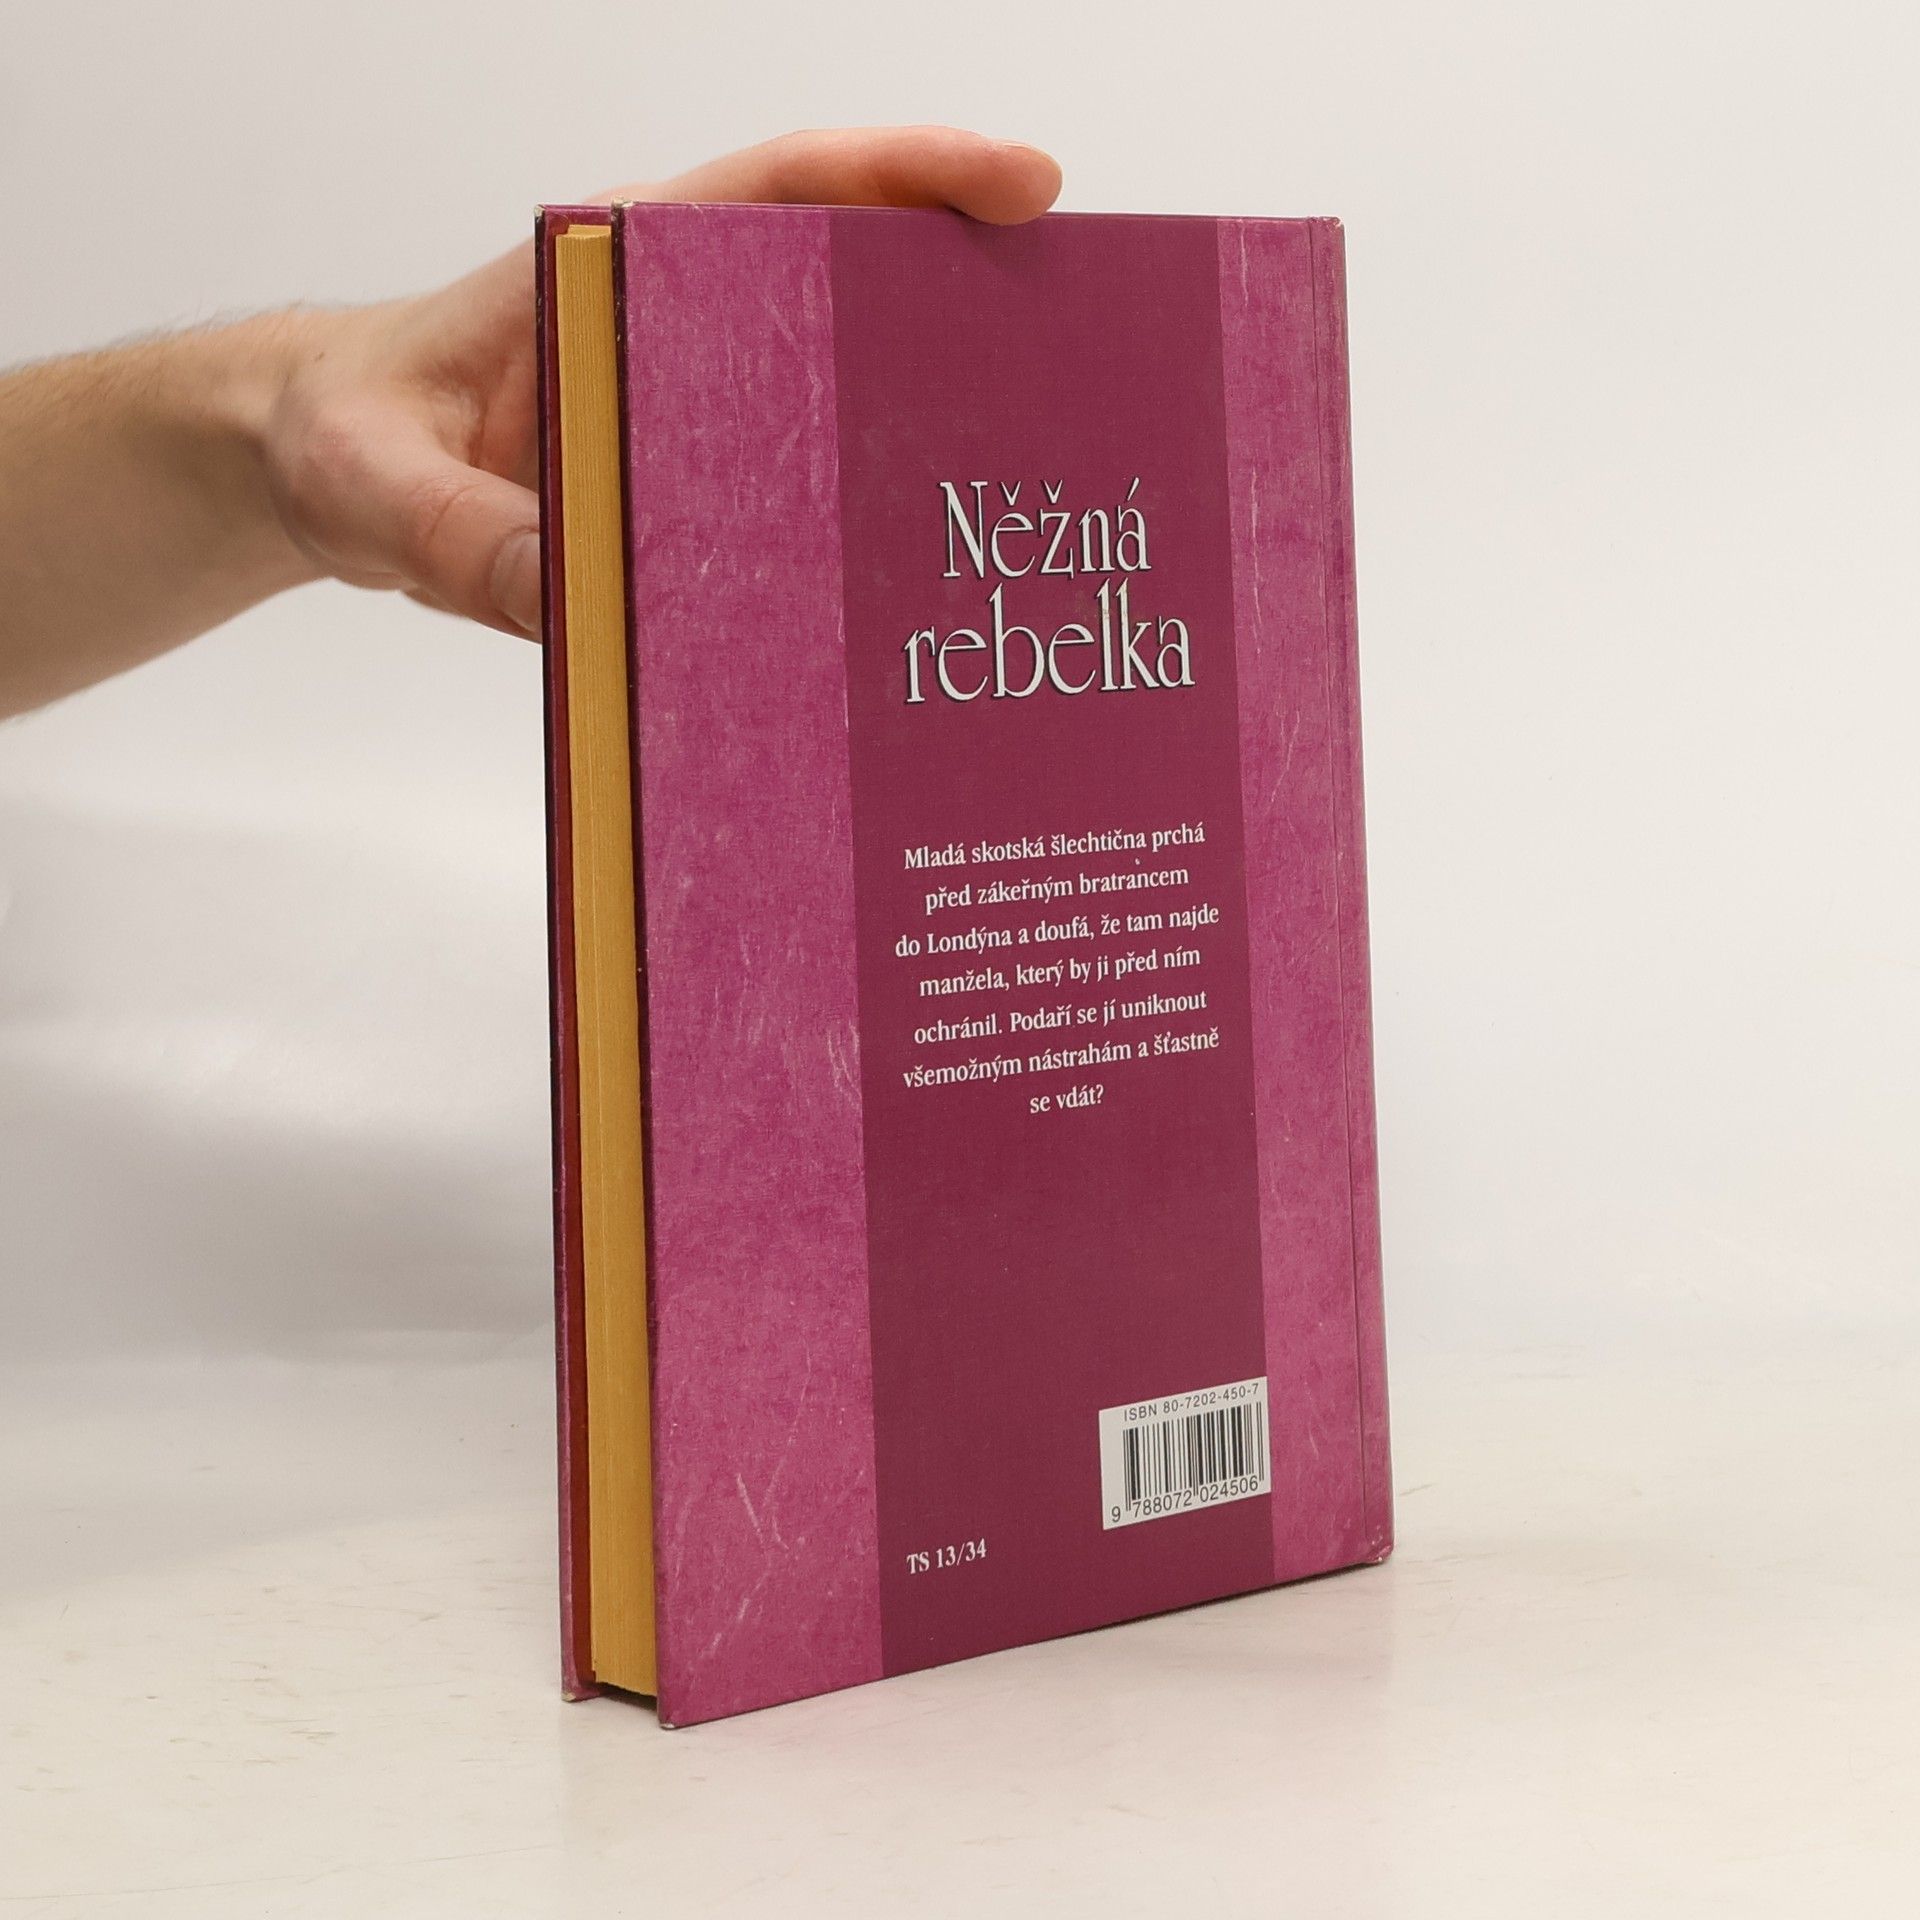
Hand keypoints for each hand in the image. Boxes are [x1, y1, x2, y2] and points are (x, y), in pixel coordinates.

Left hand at [265, 128, 1062, 638]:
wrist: (323, 477)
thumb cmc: (346, 436)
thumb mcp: (379, 483)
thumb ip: (463, 536)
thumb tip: (573, 595)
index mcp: (618, 273)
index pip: (783, 193)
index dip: (909, 175)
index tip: (1023, 182)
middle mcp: (678, 340)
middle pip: (849, 294)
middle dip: (968, 309)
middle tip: (1084, 358)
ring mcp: (692, 426)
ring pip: (834, 407)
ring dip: (926, 436)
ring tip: (1032, 494)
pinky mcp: (684, 505)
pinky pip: (785, 511)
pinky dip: (848, 545)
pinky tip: (903, 603)